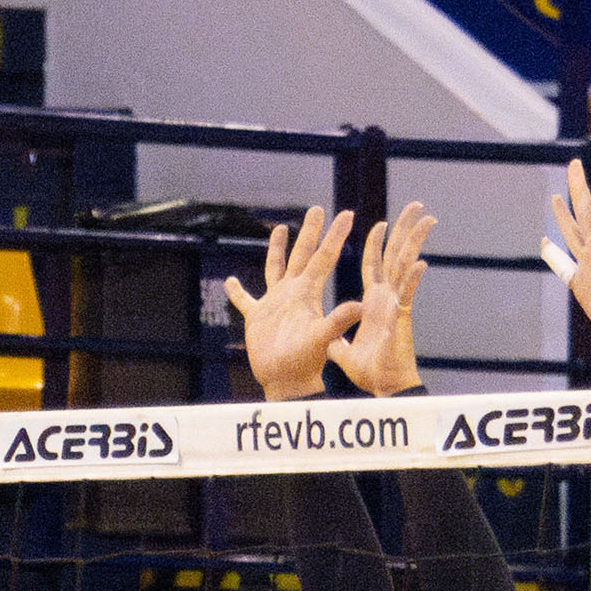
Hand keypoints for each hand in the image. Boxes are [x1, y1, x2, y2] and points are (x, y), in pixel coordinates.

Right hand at [222, 207, 363, 401]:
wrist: (287, 381)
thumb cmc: (306, 363)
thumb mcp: (322, 338)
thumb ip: (338, 321)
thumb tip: (360, 305)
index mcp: (308, 293)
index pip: (324, 258)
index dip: (335, 236)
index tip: (347, 214)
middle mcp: (294, 293)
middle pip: (303, 255)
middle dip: (310, 231)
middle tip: (318, 209)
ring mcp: (275, 304)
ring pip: (276, 268)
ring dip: (277, 249)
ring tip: (279, 229)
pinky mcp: (257, 317)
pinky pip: (245, 300)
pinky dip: (237, 292)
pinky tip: (230, 281)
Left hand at [328, 203, 433, 396]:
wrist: (380, 389)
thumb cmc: (367, 371)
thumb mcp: (342, 348)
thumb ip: (337, 336)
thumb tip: (328, 334)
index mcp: (373, 302)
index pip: (374, 265)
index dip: (376, 244)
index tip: (380, 223)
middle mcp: (386, 298)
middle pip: (395, 256)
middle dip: (404, 230)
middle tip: (417, 205)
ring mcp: (394, 306)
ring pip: (405, 267)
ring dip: (415, 243)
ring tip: (427, 219)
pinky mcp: (399, 320)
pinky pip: (407, 297)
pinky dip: (413, 280)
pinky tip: (421, 263)